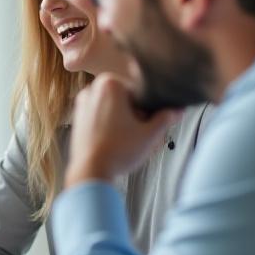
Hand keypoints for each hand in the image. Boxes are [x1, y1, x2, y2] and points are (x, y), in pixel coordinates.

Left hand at [65, 73, 180, 186]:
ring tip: (128, 139)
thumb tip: (178, 110)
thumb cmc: (119, 151)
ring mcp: (81, 104)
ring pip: (112, 109)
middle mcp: (91, 89)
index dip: (147, 109)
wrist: (91, 171)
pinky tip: (115, 142)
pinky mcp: (77, 119)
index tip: (148, 124)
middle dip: (135, 115)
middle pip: (124, 99)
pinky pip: (100, 117)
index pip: (139, 92)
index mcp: (110, 84)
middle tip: (139, 132)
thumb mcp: (150, 133)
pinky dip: (109, 126)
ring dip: (123, 121)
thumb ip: (166, 118)